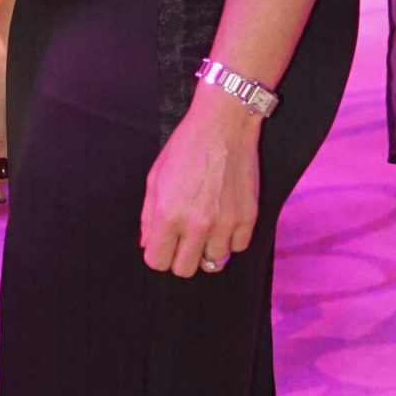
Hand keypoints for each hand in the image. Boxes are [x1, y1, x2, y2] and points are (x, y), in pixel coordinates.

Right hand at [0, 32, 8, 203]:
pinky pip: (1, 133)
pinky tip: (14, 157)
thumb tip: (1, 170)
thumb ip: (0, 135)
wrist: (14, 34)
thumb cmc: (3, 62)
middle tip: (6, 193)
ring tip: (15, 179)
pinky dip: (7, 148)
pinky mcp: (2, 105)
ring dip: (0, 163)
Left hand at [139, 89, 260, 276]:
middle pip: (184, 270)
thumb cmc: (185, 148)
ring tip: (206, 227)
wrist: (224, 126)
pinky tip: (224, 221)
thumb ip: (148, 216)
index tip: (162, 244)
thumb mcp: (155, 178)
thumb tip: (147, 244)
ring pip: (213, 263)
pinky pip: (237, 248)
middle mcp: (196, 225)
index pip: (157, 261)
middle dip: (179, 258)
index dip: (157, 254)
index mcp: (168, 214)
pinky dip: (230, 240)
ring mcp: (225, 223)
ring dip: (207, 249)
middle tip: (182, 241)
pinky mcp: (248, 218)